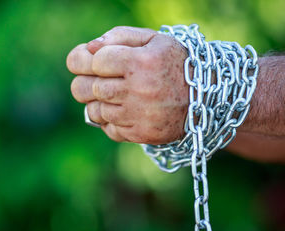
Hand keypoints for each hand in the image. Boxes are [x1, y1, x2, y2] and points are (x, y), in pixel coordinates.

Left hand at [66, 26, 188, 144]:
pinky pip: (109, 129)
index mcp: (142, 62)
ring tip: (112, 95)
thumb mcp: (153, 39)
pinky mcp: (141, 134)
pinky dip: (109, 120)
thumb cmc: (174, 64)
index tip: (99, 62)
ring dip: (98, 102)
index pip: (95, 61)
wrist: (205, 99)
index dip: (91, 60)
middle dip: (85, 82)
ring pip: (95, 111)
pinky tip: (122, 111)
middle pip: (88, 88)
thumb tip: (89, 48)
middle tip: (94, 79)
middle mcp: (140, 90)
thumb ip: (119, 36)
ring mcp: (140, 115)